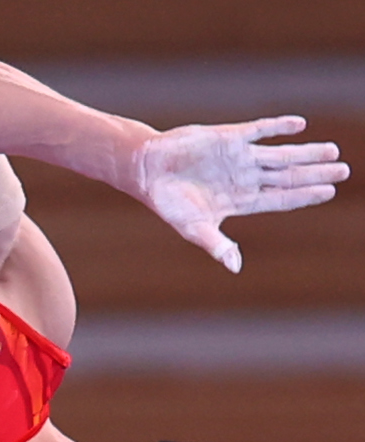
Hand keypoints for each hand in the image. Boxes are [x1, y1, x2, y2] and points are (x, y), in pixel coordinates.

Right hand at [131, 115, 348, 272]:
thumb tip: (234, 267)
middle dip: (315, 173)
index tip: (329, 191)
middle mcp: (246, 178)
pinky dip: (278, 127)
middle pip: (288, 176)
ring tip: (332, 150)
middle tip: (344, 170)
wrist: (146, 171)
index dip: (305, 195)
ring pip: (280, 154)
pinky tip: (299, 126)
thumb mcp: (192, 228)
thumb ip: (215, 245)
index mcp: (241, 200)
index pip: (281, 198)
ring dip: (306, 152)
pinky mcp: (229, 138)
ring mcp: (239, 157)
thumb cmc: (168, 203)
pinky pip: (259, 131)